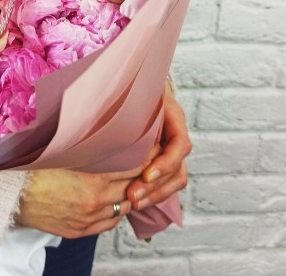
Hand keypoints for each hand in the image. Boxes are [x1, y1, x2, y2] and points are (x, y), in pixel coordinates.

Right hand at [16, 147, 159, 238]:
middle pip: (132, 186)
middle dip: (142, 173)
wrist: (13, 195)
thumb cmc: (35, 168)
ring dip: (129, 193)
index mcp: (94, 178)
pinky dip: (115, 210)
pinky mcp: (81, 230)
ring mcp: (90, 218)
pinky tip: (113, 199)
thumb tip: (108, 131)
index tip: (152, 145)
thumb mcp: (66, 150)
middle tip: (147, 160)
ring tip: (130, 180)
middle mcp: (97, 201)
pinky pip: (110, 222)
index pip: (133, 166)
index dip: (145, 155)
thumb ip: (91, 146)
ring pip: (123, 206)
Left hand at [126, 81, 191, 210]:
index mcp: (173, 115)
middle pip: (178, 168)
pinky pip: (164, 182)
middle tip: (133, 197)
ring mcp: (169, 147)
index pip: (180, 144)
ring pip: (174, 179)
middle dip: (157, 187)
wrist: (131, 83)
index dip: (166, 162)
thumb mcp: (131, 88)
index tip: (146, 175)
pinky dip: (152, 193)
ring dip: (155, 194)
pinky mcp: (160, 159)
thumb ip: (126, 97)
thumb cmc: (129, 83)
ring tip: (133, 203)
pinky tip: (134, 200)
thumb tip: (104, 104)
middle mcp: (175, 134)